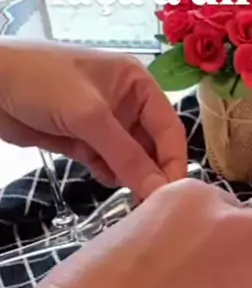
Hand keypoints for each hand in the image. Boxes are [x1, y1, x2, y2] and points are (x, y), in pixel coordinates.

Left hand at [0, 41, 186, 198]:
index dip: (174, 160)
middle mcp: (126, 102)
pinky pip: (107, 164)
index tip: (174, 194)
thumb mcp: (89, 116)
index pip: (169, 128)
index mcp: (137, 83)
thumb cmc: (41, 82)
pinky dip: (108, 174)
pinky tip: (100, 175)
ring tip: (128, 195)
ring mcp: (104, 123)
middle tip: (151, 204)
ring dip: (129, 176)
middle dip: (152, 172)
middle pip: (153, 146)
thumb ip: (126, 156)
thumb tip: (159, 190)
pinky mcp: (82, 141)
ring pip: (131, 159)